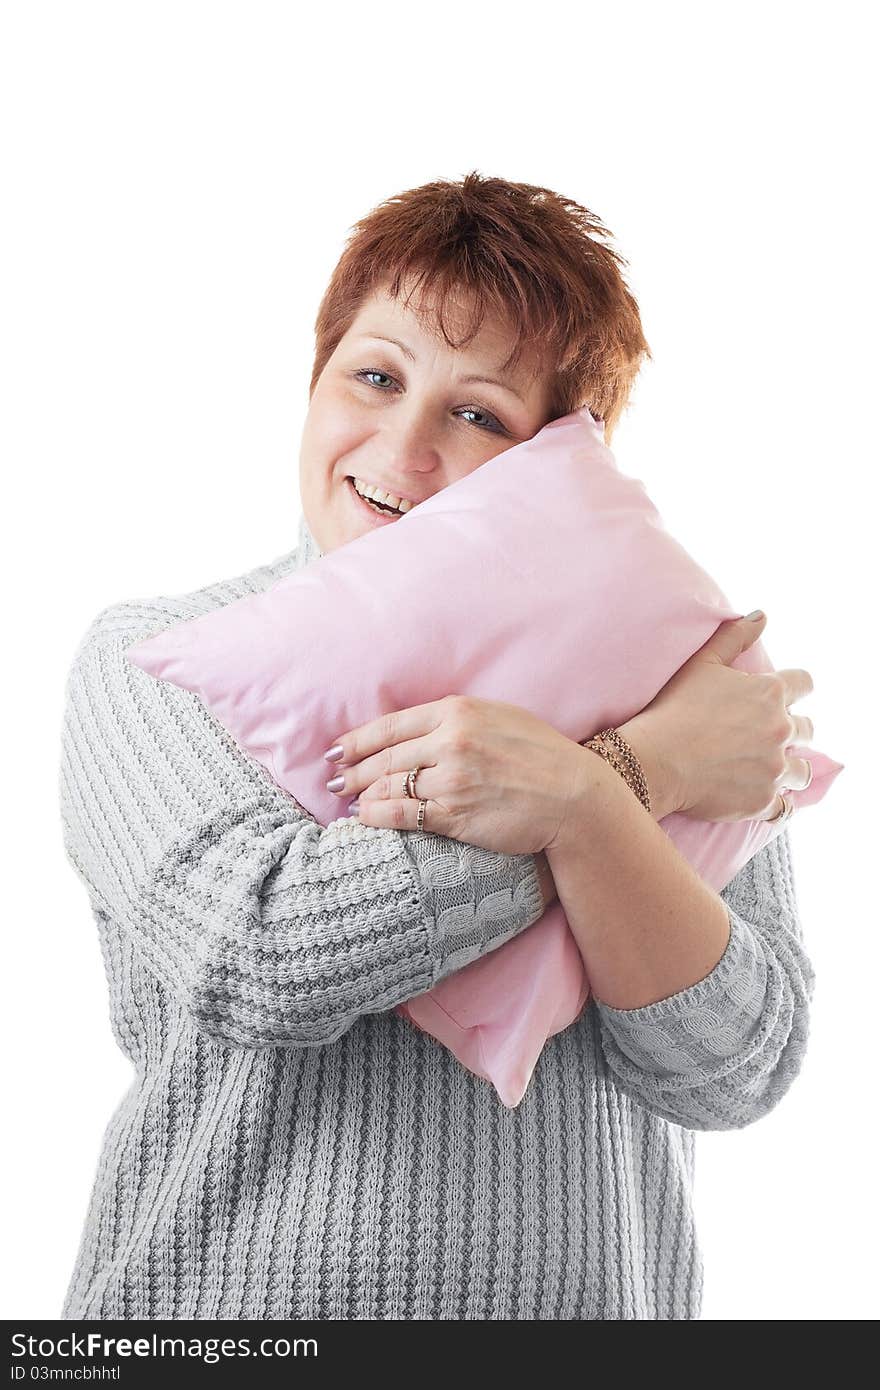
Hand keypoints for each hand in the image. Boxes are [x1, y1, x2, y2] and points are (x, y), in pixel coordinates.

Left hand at [323, 694, 585, 855]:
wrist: (575, 796)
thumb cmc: (542, 756)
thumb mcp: (499, 718)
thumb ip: (457, 719)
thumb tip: (419, 729)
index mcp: (457, 712)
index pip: (390, 725)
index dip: (356, 740)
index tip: (336, 749)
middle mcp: (450, 741)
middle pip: (384, 757)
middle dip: (351, 769)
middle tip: (333, 779)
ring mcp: (451, 779)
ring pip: (389, 785)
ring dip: (362, 794)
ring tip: (347, 800)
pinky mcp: (456, 813)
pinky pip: (403, 815)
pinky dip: (377, 816)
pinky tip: (364, 817)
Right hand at [624, 612, 814, 822]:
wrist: (655, 761)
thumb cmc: (673, 708)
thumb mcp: (702, 664)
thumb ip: (735, 636)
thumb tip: (762, 614)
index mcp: (770, 693)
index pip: (805, 684)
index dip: (797, 689)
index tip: (787, 696)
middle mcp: (780, 729)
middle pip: (807, 729)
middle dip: (792, 731)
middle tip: (767, 737)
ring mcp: (775, 768)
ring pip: (802, 771)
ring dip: (790, 769)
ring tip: (768, 770)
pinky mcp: (763, 800)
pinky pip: (783, 806)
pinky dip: (774, 802)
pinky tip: (758, 797)